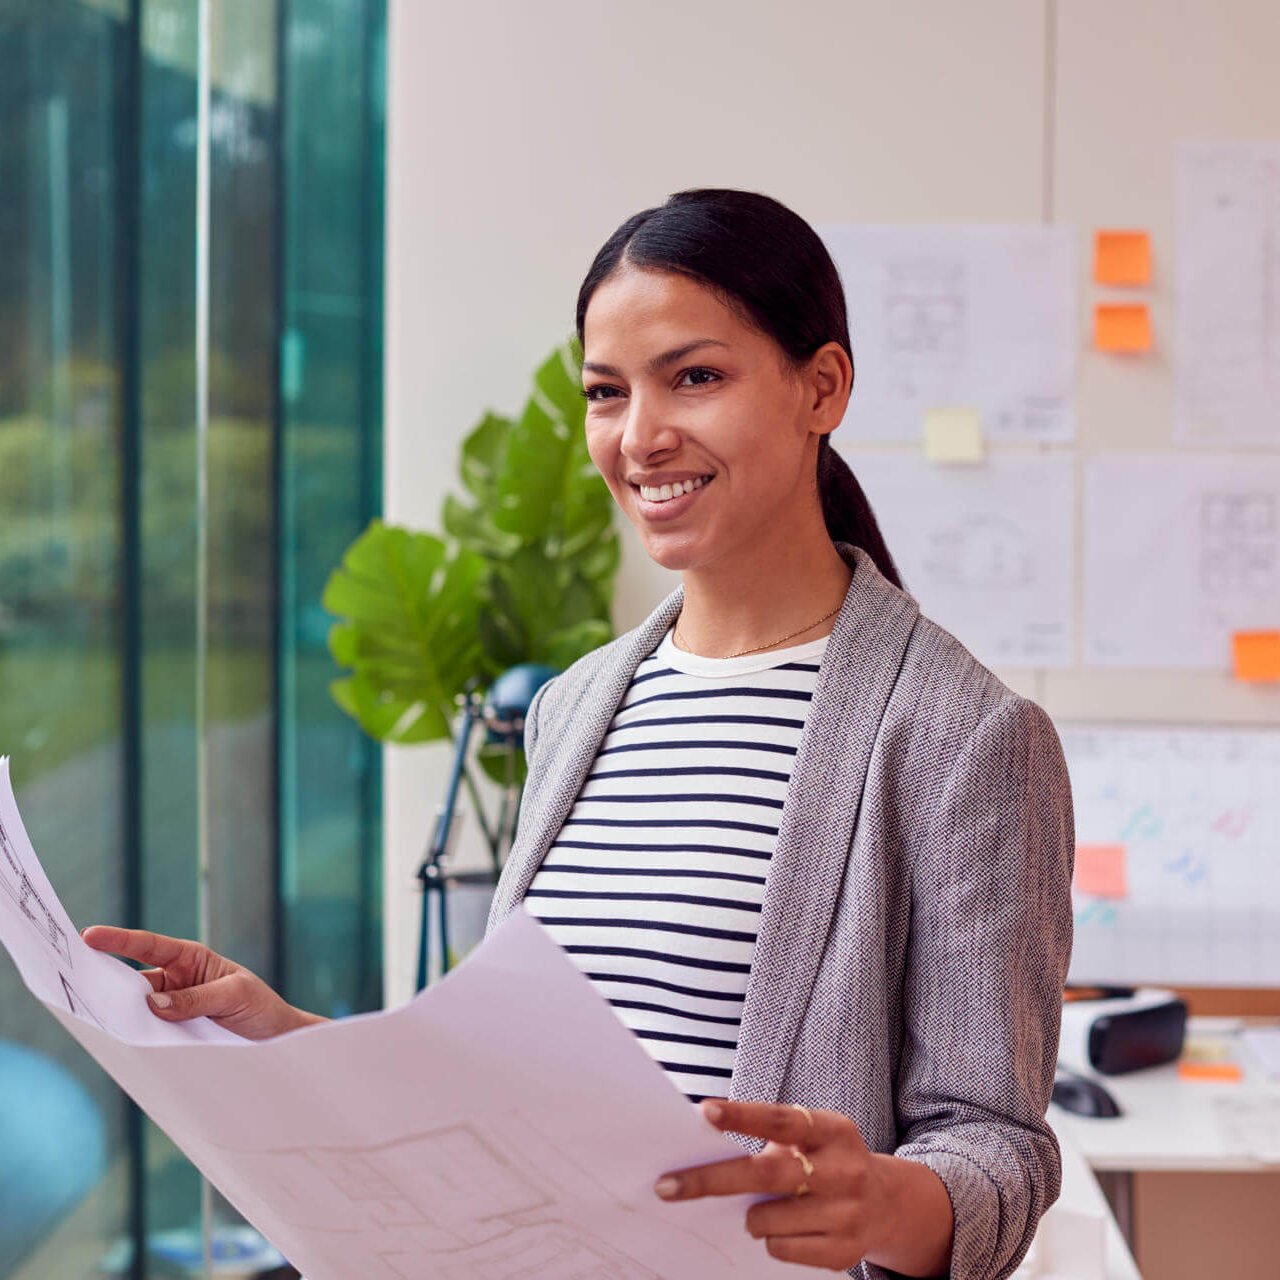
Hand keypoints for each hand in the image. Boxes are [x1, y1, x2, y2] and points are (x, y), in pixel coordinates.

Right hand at [81, 926, 325, 1040]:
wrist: (276, 1037)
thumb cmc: (260, 1006)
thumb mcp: (234, 996)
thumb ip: (196, 999)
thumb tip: (152, 1004)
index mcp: (191, 958)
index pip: (149, 945)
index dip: (119, 940)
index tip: (89, 936)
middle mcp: (177, 979)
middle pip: (133, 977)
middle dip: (105, 976)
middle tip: (74, 979)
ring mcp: (172, 1006)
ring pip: (137, 1007)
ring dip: (118, 1011)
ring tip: (92, 1014)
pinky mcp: (173, 1032)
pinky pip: (148, 1031)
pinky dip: (134, 1034)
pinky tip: (120, 1039)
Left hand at [653, 1099, 894, 1272]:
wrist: (886, 1203)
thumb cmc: (824, 1161)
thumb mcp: (809, 1138)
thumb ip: (770, 1139)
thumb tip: (705, 1146)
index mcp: (832, 1131)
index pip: (781, 1119)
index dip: (743, 1115)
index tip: (705, 1112)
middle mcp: (843, 1170)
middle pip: (765, 1175)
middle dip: (710, 1180)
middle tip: (666, 1185)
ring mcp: (847, 1213)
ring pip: (767, 1219)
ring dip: (749, 1216)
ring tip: (761, 1207)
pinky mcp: (845, 1252)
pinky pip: (781, 1249)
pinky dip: (770, 1240)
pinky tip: (786, 1228)